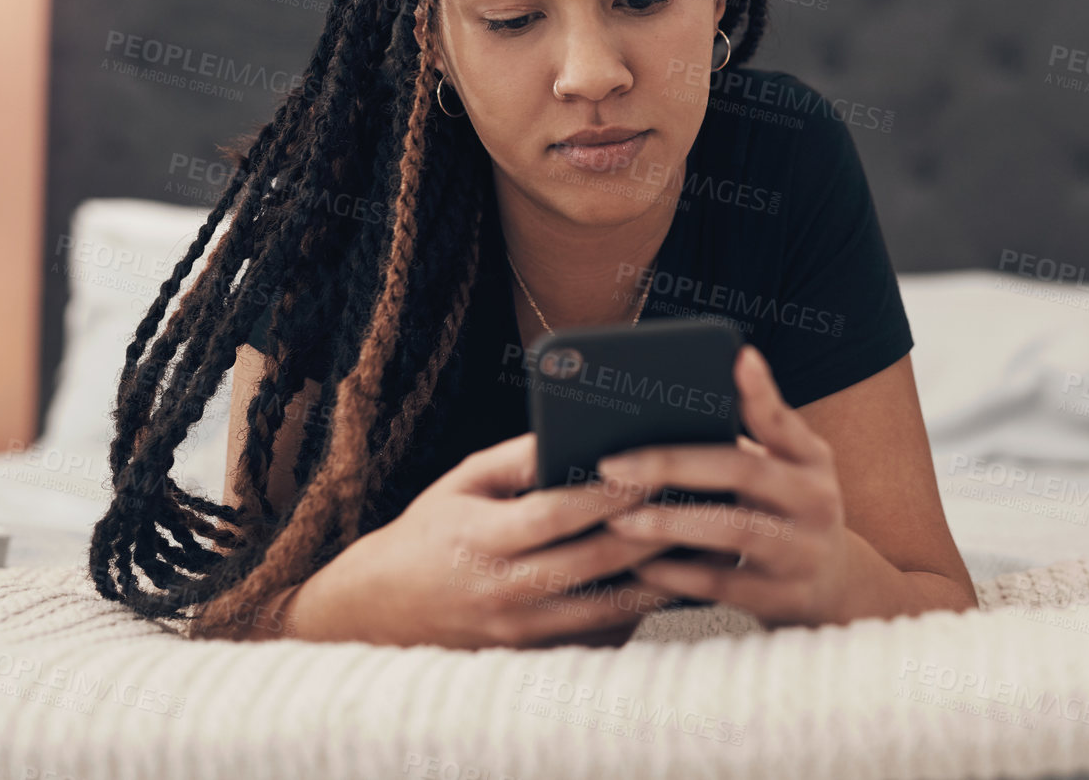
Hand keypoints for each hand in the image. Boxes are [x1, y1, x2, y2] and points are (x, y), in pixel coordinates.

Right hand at [289, 431, 686, 648]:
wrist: (383, 612)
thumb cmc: (430, 533)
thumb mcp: (461, 482)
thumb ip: (518, 459)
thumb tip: (576, 432)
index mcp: (482, 539)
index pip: (556, 513)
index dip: (608, 492)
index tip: (654, 465)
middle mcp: (503, 591)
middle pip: (594, 561)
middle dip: (653, 529)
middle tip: (701, 500)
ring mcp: (521, 632)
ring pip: (608, 607)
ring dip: (661, 576)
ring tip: (705, 541)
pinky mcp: (535, 656)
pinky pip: (599, 634)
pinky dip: (640, 609)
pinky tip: (675, 581)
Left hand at [596, 344, 852, 628]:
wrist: (834, 589)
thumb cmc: (785, 514)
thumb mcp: (784, 469)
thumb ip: (747, 437)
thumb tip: (673, 397)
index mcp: (810, 459)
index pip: (782, 419)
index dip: (760, 391)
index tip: (737, 357)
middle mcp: (816, 499)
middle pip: (743, 471)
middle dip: (673, 465)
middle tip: (612, 465)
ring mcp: (803, 551)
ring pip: (733, 530)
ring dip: (670, 523)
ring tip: (619, 519)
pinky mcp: (785, 597)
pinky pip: (724, 584)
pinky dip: (678, 574)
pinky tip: (641, 565)